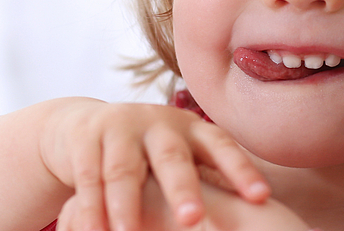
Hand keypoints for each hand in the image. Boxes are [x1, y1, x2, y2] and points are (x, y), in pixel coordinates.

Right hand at [42, 99, 269, 230]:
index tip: (261, 198)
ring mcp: (120, 128)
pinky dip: (90, 207)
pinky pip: (88, 176)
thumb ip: (209, 180)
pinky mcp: (86, 138)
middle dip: (182, 189)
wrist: (82, 127)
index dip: (241, 171)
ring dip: (127, 205)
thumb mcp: (180, 157)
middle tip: (193, 219)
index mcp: (192, 130)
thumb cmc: (147, 154)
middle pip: (172, 158)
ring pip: (124, 170)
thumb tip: (260, 218)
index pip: (222, 147)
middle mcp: (159, 124)